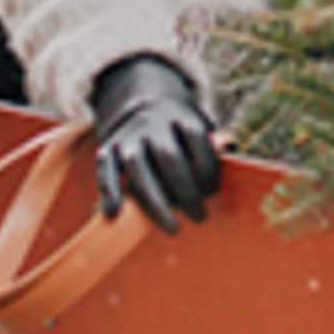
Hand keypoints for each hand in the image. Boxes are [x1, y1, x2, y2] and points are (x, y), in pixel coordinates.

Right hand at [88, 55, 221, 232]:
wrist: (142, 105)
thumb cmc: (181, 130)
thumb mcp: (201, 126)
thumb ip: (213, 141)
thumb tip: (228, 146)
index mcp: (181, 115)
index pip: (197, 138)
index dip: (208, 169)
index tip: (213, 193)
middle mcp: (153, 124)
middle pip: (169, 156)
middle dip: (186, 191)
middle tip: (201, 217)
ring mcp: (129, 136)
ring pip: (138, 166)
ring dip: (155, 201)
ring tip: (173, 228)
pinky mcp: (108, 148)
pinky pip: (105, 170)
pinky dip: (108, 191)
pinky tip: (114, 215)